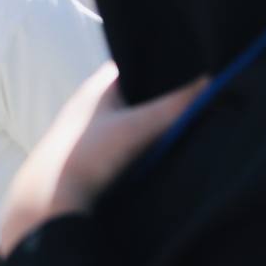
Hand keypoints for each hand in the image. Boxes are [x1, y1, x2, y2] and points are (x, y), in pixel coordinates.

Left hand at [0, 63, 207, 256]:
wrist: (49, 203)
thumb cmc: (84, 157)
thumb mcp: (136, 127)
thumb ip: (176, 105)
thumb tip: (215, 82)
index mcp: (99, 86)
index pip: (139, 63)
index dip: (167, 61)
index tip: (202, 61)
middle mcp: (95, 104)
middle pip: (142, 92)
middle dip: (169, 93)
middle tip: (209, 91)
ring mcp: (97, 131)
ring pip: (138, 119)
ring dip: (160, 121)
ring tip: (200, 117)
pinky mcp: (100, 156)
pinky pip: (133, 142)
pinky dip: (150, 143)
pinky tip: (172, 148)